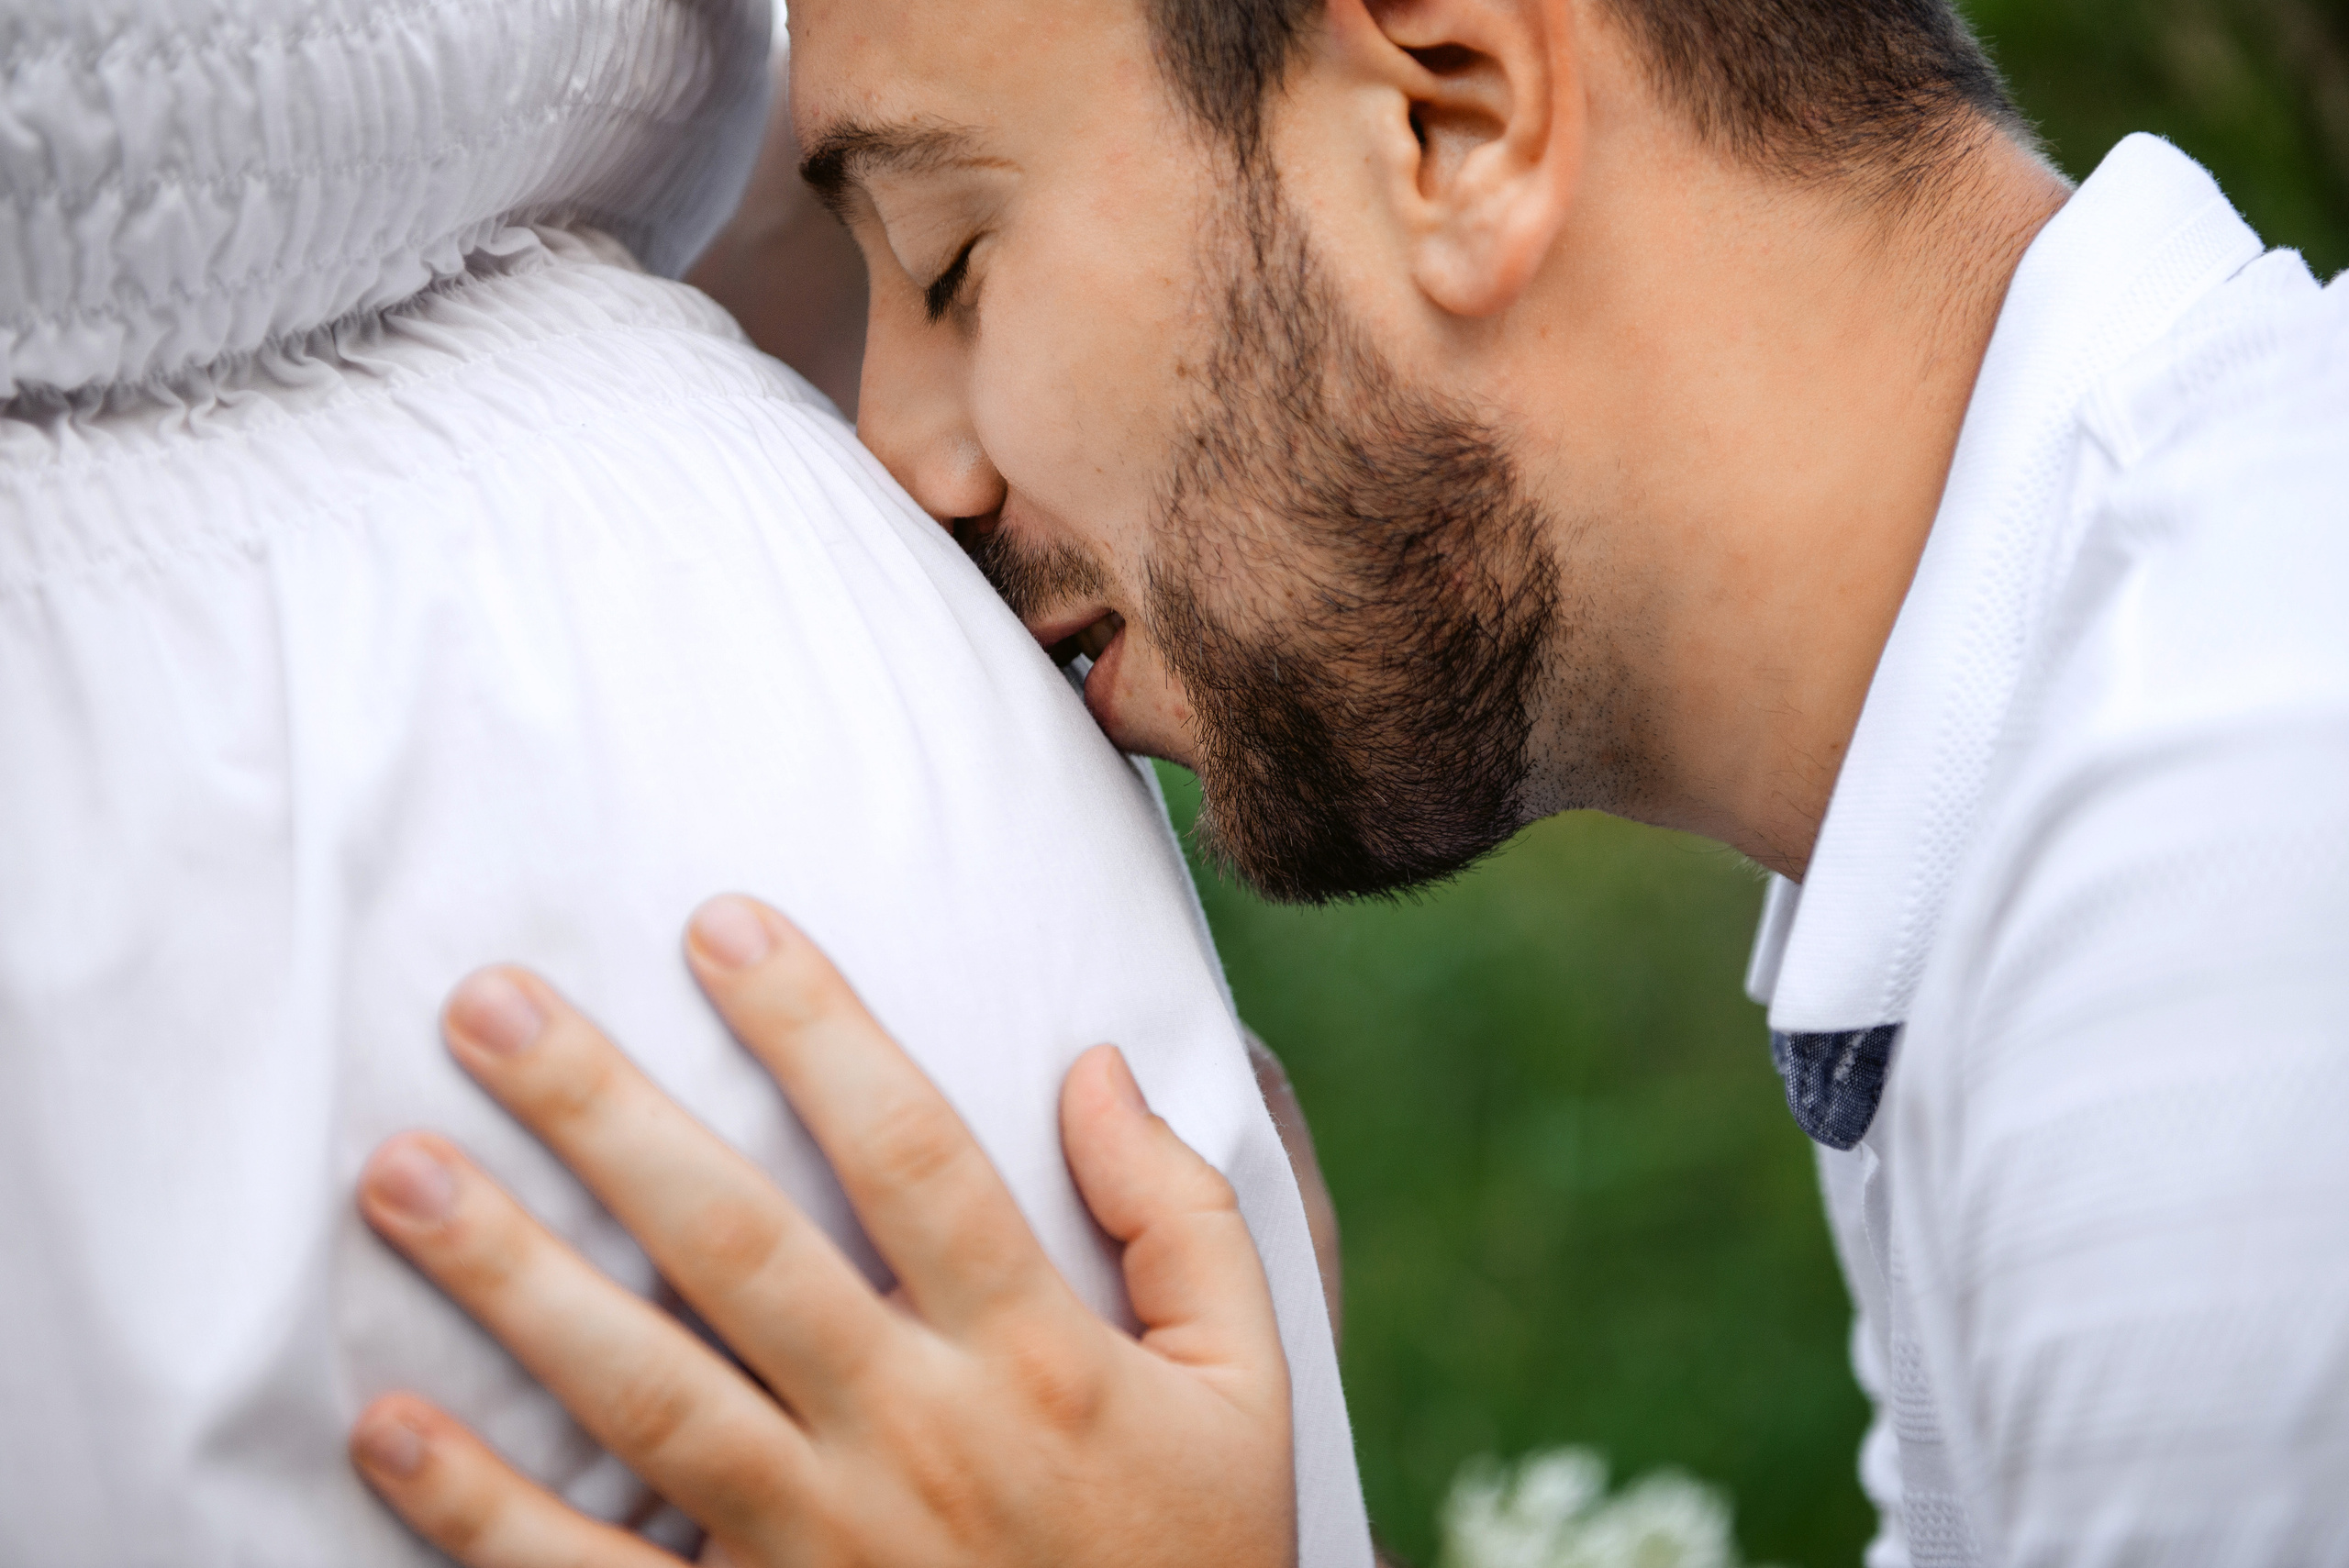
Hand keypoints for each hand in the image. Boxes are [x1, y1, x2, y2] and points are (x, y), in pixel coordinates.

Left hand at [348, 895, 1295, 1565]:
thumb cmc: (1194, 1557)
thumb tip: (1098, 1065)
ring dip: (513, 1281)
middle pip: (740, 1248)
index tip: (719, 923)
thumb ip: (1186, 1220)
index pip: (912, 1154)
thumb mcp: (1245, 1388)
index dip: (816, 1028)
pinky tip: (386, 1424)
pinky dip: (483, 1511)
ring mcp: (821, 1548)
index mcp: (1035, 1354)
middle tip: (485, 1008)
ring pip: (647, 1394)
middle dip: (606, 1116)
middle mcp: (915, 1435)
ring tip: (399, 1174)